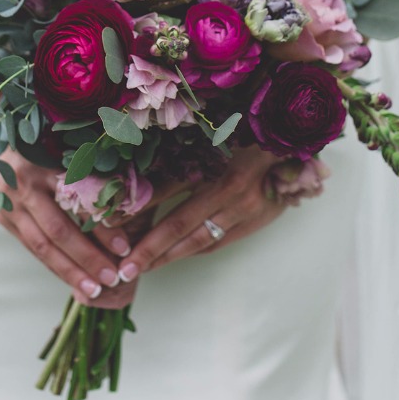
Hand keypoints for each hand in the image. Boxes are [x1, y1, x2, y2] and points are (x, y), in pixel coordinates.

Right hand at [0, 149, 137, 309]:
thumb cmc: (36, 144)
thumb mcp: (59, 147)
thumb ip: (86, 168)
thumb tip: (124, 198)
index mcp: (46, 163)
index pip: (78, 202)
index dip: (102, 227)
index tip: (125, 248)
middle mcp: (26, 186)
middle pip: (59, 230)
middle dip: (88, 258)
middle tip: (113, 278)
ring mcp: (11, 205)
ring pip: (43, 246)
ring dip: (70, 271)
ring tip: (94, 290)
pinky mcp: (3, 218)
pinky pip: (32, 247)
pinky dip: (53, 266)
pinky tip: (72, 280)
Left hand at [118, 143, 287, 278]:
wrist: (291, 139)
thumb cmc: (242, 130)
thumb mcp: (206, 134)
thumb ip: (175, 151)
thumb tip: (132, 172)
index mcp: (212, 157)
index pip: (164, 188)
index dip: (135, 208)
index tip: (107, 224)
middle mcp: (228, 185)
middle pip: (179, 222)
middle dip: (148, 249)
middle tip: (121, 269)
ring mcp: (246, 207)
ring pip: (199, 240)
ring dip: (168, 257)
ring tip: (140, 270)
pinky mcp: (256, 219)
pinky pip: (218, 241)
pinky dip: (193, 251)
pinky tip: (172, 258)